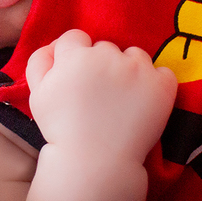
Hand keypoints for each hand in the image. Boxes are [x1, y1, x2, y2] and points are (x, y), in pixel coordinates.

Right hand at [25, 30, 176, 163]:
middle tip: (99, 95)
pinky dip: (156, 84)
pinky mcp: (161, 85)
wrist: (95, 162)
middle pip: (105, 48)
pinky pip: (163, 72)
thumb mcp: (38, 94)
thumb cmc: (61, 129)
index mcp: (75, 55)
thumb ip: (40, 62)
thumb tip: (53, 45)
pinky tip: (146, 102)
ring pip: (135, 56)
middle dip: (102, 65)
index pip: (75, 37)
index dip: (75, 56)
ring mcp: (138, 69)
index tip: (78, 78)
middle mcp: (107, 55)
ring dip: (130, 70)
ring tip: (123, 100)